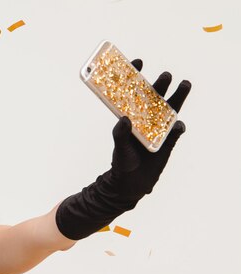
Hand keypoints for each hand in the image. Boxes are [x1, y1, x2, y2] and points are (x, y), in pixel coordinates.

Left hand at [109, 59, 191, 195]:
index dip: (135, 76)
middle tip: (165, 75)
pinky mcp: (169, 140)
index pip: (133, 92)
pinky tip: (177, 124)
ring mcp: (159, 128)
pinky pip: (176, 130)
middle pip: (155, 97)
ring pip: (169, 108)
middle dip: (160, 84)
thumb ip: (120, 134)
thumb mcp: (119, 147)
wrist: (133, 182)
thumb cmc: (122, 162)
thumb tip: (124, 119)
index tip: (137, 62)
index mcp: (131, 115)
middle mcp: (146, 118)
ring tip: (184, 84)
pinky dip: (177, 126)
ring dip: (177, 96)